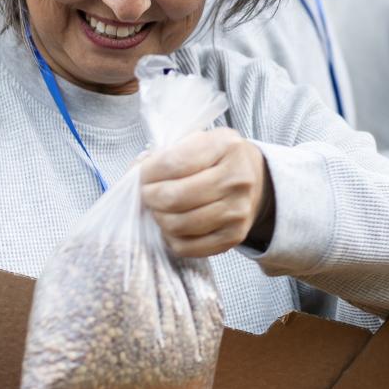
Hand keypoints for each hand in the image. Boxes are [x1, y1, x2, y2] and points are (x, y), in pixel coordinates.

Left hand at [141, 128, 273, 256]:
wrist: (253, 180)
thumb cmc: (215, 159)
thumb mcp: (197, 141)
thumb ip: (166, 152)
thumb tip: (135, 170)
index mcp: (225, 146)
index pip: (172, 163)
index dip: (148, 172)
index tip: (142, 174)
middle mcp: (237, 178)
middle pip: (174, 198)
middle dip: (150, 197)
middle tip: (147, 193)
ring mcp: (238, 211)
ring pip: (178, 225)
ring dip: (159, 218)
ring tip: (159, 208)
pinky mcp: (234, 236)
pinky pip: (188, 247)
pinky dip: (172, 238)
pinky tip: (173, 225)